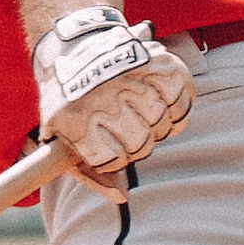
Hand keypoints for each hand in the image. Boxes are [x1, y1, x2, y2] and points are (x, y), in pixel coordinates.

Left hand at [33, 9, 194, 190]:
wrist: (71, 47)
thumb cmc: (70, 105)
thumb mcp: (63, 140)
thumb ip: (90, 173)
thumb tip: (121, 197)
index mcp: (75, 119)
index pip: (111, 158)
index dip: (115, 158)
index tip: (110, 148)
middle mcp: (101, 96)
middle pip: (141, 141)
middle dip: (140, 141)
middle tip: (131, 127)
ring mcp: (127, 76)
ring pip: (160, 119)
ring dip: (158, 121)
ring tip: (144, 111)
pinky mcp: (152, 58)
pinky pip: (180, 91)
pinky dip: (179, 102)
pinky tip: (166, 101)